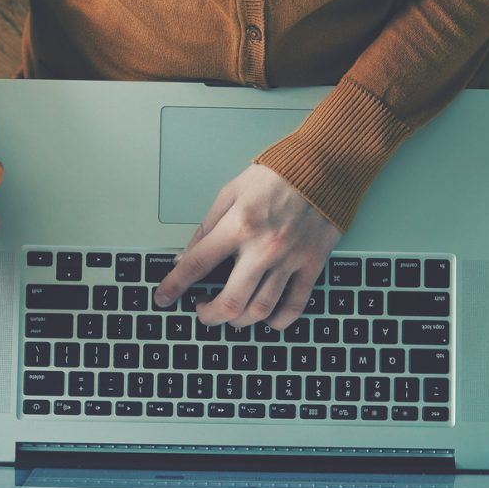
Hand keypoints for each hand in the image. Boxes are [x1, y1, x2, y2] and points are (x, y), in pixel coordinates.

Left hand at [155, 164, 340, 329]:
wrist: (325, 166)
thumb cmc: (277, 174)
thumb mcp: (232, 191)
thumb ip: (206, 226)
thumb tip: (185, 257)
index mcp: (239, 225)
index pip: (197, 265)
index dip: (174, 286)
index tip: (162, 298)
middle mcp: (264, 248)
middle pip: (230, 302)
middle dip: (208, 315)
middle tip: (202, 311)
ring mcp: (290, 260)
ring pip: (260, 310)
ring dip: (239, 321)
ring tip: (231, 315)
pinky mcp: (312, 264)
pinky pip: (295, 306)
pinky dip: (278, 321)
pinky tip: (266, 318)